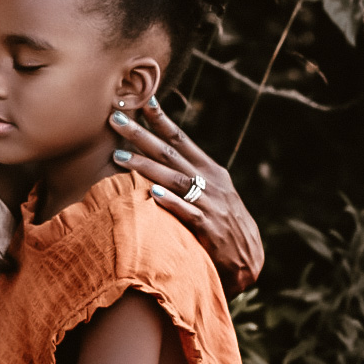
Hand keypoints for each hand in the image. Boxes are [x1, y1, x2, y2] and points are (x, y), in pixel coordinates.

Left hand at [109, 97, 263, 295]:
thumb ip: (188, 178)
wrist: (248, 261)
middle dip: (142, 134)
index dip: (162, 120)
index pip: (182, 140)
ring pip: (174, 179)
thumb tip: (160, 161)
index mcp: (210, 171)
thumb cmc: (222, 226)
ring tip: (119, 155)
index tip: (142, 101)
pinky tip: (153, 193)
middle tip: (116, 118)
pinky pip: (188, 212)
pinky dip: (171, 202)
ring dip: (145, 166)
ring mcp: (210, 204)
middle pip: (170, 153)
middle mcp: (210, 183)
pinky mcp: (209, 228)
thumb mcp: (211, 195)